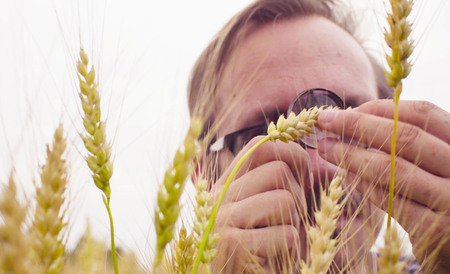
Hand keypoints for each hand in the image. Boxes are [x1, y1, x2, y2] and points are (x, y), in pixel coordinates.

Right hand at [208, 136, 310, 272]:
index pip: (260, 145)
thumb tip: (314, 160)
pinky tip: (271, 258)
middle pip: (278, 170)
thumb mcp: (265, 211)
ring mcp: (222, 220)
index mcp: (226, 184)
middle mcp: (218, 196)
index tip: (303, 179)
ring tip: (278, 240)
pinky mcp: (232, 245)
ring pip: (285, 199)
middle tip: (290, 219)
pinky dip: (290, 248)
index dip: (292, 155)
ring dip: (294, 224)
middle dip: (298, 195)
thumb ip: (277, 184)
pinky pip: (286, 234)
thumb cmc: (259, 250)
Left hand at [317, 100, 449, 272]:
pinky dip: (363, 185)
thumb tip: (361, 120)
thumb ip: (417, 145)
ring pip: (391, 167)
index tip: (348, 109)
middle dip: (358, 125)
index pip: (423, 114)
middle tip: (325, 121)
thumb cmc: (445, 198)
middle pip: (404, 136)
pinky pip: (389, 199)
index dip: (382, 108)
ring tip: (325, 147)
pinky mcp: (433, 230)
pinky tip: (344, 176)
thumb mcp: (441, 165)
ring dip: (351, 154)